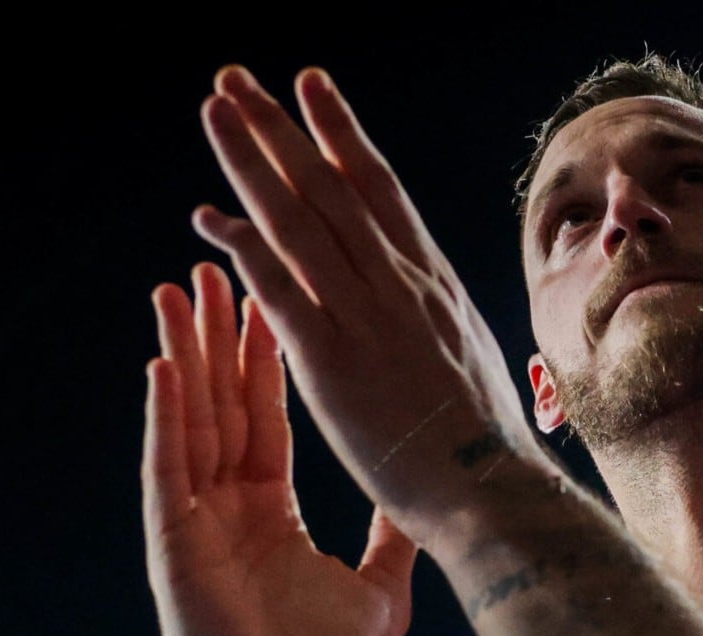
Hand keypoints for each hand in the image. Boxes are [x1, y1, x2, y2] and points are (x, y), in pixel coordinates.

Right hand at [143, 262, 416, 635]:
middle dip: (216, 335)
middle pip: (220, 403)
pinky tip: (163, 368)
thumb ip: (394, 532)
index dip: (263, 356)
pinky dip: (165, 420)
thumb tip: (427, 491)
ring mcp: (195, 524)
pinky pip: (168, 471)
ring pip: (188, 422)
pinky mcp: (174, 547)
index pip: (264, 414)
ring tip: (178, 289)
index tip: (266, 292)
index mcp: (270, 510)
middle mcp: (226, 507)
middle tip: (212, 262)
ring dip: (182, 355)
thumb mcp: (380, 583)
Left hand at [188, 65, 557, 545]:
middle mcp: (400, 285)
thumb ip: (442, 323)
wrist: (493, 491)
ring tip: (214, 111)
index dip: (340, 133)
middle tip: (236, 78)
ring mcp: (366, 318)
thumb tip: (435, 305)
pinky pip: (281, 288)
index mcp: (434, 285)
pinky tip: (208, 218)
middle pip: (330, 185)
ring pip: (300, 220)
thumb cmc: (488, 448)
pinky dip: (244, 247)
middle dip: (280, 126)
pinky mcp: (332, 361)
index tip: (311, 87)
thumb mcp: (475, 361)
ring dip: (252, 160)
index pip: (380, 189)